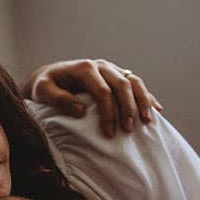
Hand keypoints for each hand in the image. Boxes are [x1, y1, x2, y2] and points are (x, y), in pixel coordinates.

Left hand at [24, 59, 159, 136]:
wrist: (49, 77)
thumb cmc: (45, 86)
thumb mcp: (43, 91)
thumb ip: (59, 99)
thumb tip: (80, 110)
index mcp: (85, 68)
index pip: (103, 91)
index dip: (108, 112)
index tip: (109, 133)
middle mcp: (101, 66)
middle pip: (122, 85)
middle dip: (128, 108)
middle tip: (128, 129)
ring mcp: (111, 70)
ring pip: (134, 81)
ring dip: (142, 101)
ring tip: (148, 121)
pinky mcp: (116, 75)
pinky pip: (136, 84)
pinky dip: (147, 96)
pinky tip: (156, 109)